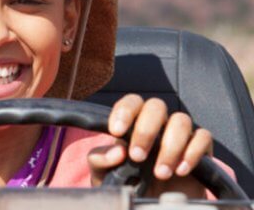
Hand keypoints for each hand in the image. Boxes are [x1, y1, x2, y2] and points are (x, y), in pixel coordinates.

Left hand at [87, 94, 212, 197]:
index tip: (116, 131)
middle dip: (146, 131)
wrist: (151, 204)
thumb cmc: (126, 184)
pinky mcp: (200, 149)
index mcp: (132, 124)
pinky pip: (203, 137)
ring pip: (181, 120)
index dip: (125, 111)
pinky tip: (180, 171)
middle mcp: (158, 124)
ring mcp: (180, 134)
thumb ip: (100, 161)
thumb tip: (116, 151)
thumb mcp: (103, 174)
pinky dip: (192, 153)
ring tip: (160, 173)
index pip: (132, 102)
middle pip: (156, 106)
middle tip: (137, 157)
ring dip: (170, 146)